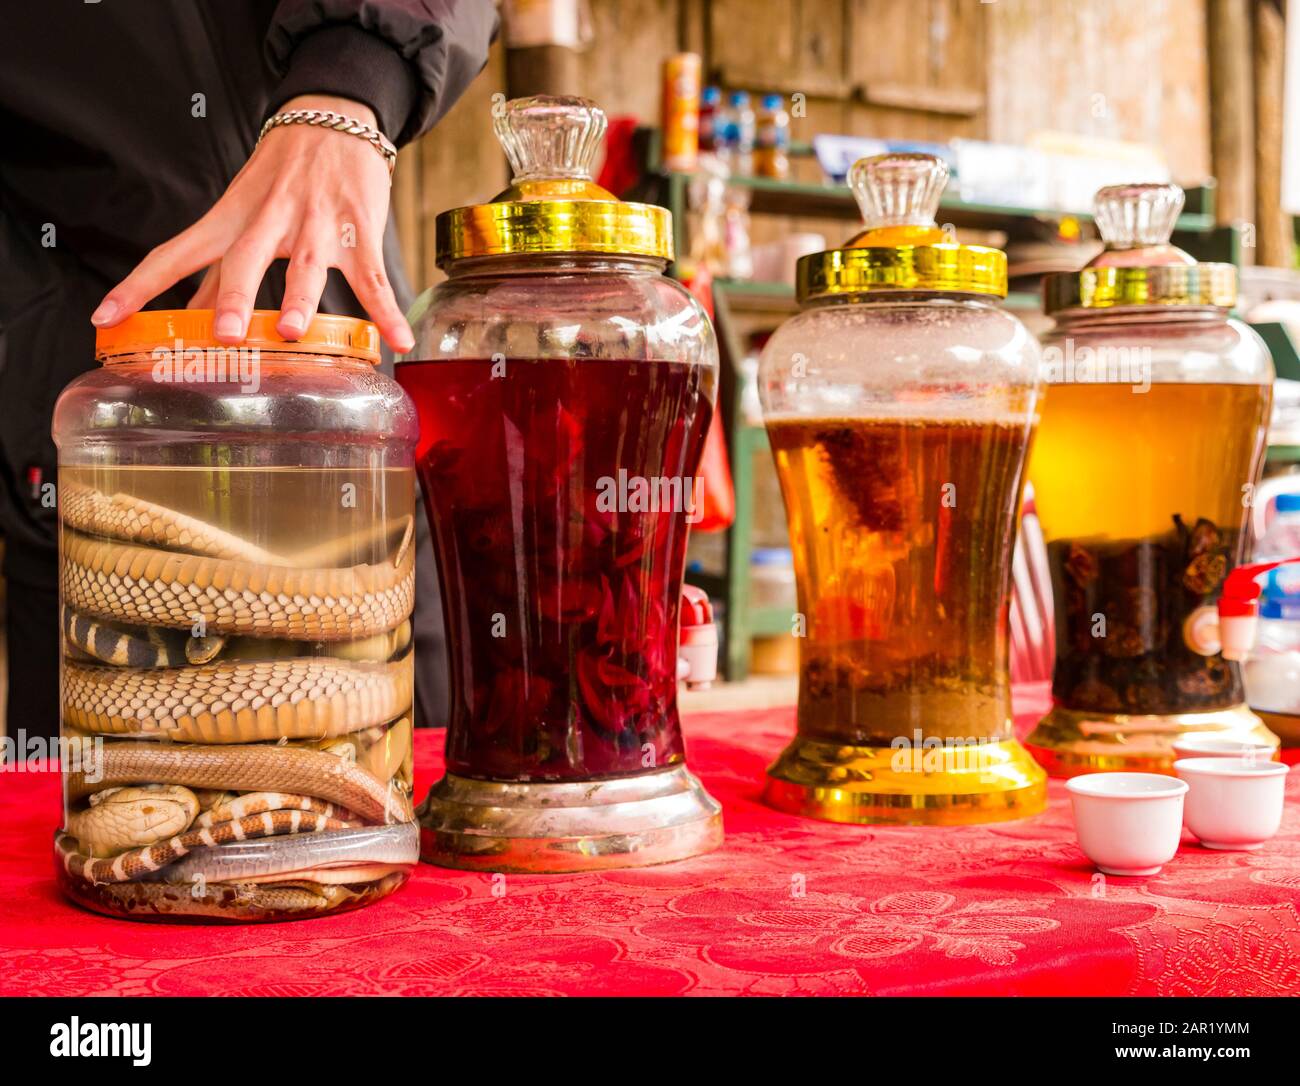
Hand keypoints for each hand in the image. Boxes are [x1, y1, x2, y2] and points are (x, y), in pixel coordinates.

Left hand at [90, 94, 413, 352]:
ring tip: (297, 332)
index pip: (175, 254)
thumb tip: (192, 314)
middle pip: (245, 261)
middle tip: (226, 334)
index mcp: (230, 221)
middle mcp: (268, 223)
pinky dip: (386, 312)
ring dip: (303, 299)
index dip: (138, 286)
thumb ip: (221, 268)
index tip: (106, 317)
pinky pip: (373, 278)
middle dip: (237, 297)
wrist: (332, 119)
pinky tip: (398, 340)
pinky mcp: (357, 232)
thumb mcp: (242, 214)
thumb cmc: (281, 175)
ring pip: (307, 266)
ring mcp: (315, 227)